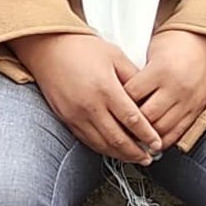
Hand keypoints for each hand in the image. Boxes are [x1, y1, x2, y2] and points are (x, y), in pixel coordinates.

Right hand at [12, 31, 158, 162]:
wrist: (48, 48)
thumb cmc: (80, 48)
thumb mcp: (115, 56)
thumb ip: (133, 77)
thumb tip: (149, 96)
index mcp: (106, 88)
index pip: (132, 120)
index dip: (147, 135)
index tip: (157, 143)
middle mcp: (90, 105)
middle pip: (118, 138)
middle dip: (136, 152)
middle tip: (149, 157)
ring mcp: (76, 115)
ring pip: (102, 144)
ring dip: (120, 154)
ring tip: (134, 157)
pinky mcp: (66, 119)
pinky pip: (87, 140)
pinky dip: (103, 148)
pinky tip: (113, 150)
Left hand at [126, 30, 205, 148]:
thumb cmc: (177, 43)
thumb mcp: (154, 51)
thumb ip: (139, 73)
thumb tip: (120, 93)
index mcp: (162, 70)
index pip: (132, 94)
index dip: (119, 101)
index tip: (111, 104)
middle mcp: (176, 88)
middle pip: (145, 116)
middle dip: (130, 122)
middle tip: (118, 124)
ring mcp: (188, 102)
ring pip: (161, 128)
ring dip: (145, 134)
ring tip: (133, 135)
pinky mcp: (196, 110)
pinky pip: (177, 132)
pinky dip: (163, 139)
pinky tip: (152, 140)